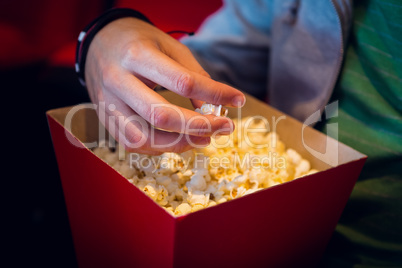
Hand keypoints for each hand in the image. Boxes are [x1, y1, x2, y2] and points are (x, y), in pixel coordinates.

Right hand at [85, 17, 244, 153]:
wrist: (99, 44)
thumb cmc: (140, 43)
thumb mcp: (170, 47)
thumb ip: (193, 76)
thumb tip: (214, 108)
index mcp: (138, 55)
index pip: (183, 82)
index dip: (215, 94)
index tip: (238, 100)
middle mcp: (118, 80)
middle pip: (162, 115)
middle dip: (200, 126)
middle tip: (224, 127)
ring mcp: (109, 102)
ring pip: (144, 137)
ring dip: (180, 144)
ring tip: (205, 138)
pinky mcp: (106, 118)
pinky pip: (133, 144)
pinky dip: (160, 148)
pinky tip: (178, 141)